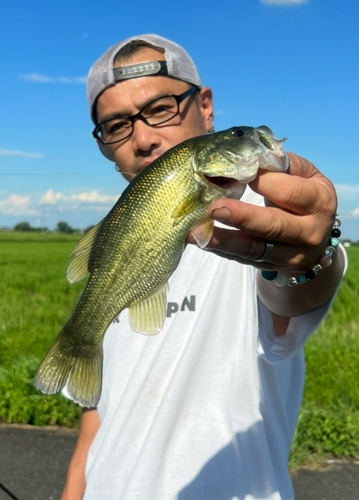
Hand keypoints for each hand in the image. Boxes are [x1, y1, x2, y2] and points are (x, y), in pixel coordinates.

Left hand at [189, 152, 337, 275]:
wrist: (314, 238)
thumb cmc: (303, 196)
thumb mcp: (303, 175)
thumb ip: (280, 165)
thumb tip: (248, 155)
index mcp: (319, 203)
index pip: (290, 192)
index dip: (264, 181)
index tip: (238, 171)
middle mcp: (309, 233)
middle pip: (274, 226)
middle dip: (242, 218)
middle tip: (214, 208)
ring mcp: (290, 256)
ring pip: (254, 250)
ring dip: (223, 241)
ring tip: (196, 231)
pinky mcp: (271, 267)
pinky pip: (244, 259)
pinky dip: (221, 249)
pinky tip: (202, 239)